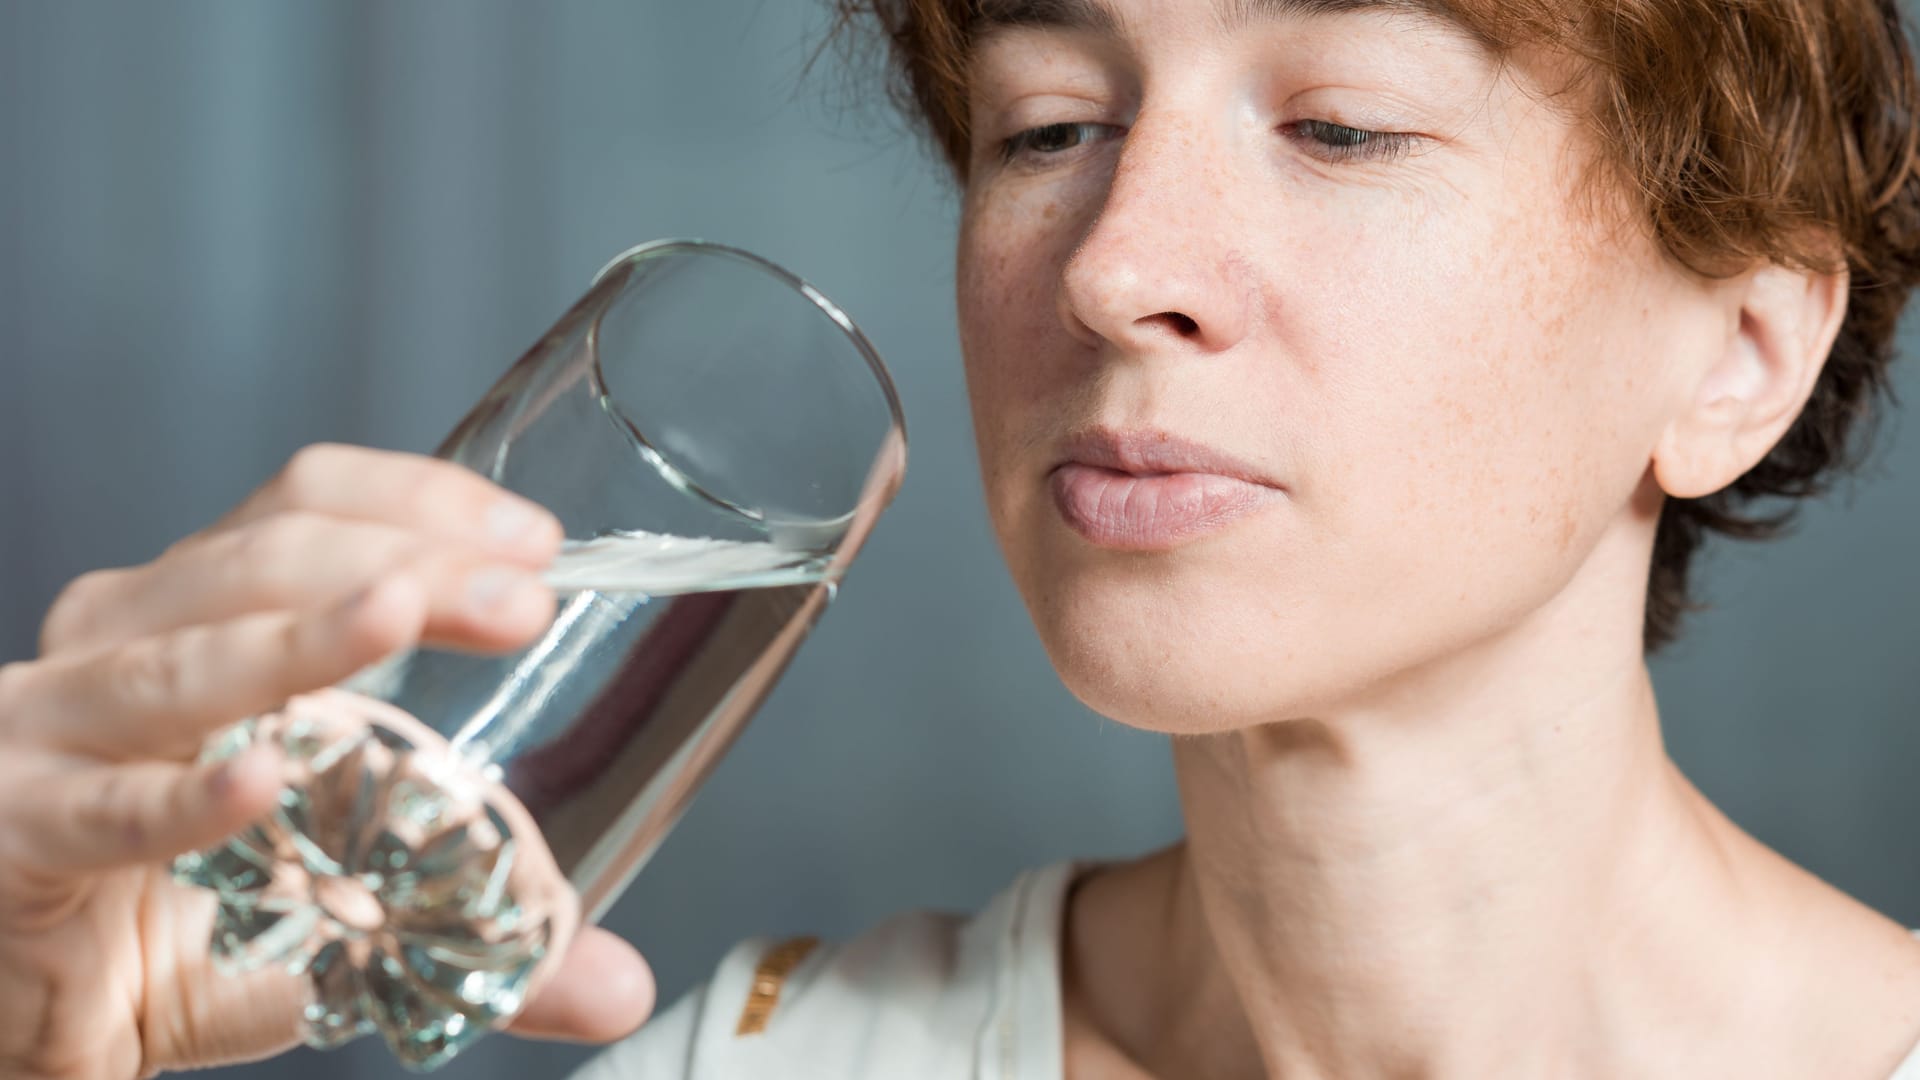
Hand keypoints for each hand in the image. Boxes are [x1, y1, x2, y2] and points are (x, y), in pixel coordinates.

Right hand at [0, 444, 654, 1077]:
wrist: (20, 1008)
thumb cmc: (167, 911)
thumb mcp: (331, 892)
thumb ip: (469, 927)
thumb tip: (620, 987)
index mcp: (197, 611)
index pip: (305, 506)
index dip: (419, 500)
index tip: (535, 541)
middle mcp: (119, 641)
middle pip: (261, 560)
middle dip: (403, 561)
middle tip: (521, 601)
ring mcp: (52, 730)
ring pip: (182, 660)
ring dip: (302, 639)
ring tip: (400, 615)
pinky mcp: (14, 833)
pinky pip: (102, 807)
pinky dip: (183, 794)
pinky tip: (260, 780)